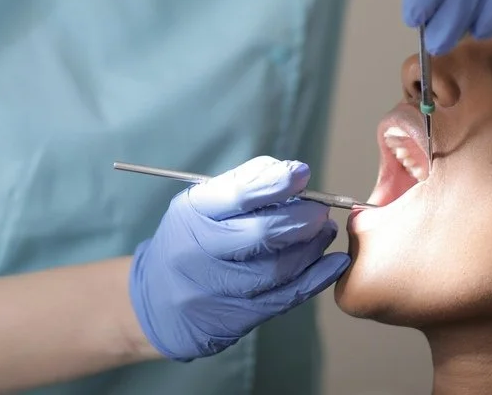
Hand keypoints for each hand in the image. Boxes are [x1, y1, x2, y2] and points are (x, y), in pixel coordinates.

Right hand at [128, 156, 349, 361]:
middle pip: (261, 233)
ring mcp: (216, 290)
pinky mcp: (234, 319)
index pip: (237, 195)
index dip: (276, 183)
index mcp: (191, 215)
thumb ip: (242, 185)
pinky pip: (283, 298)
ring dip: (311, 247)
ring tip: (324, 231)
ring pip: (277, 268)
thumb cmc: (190, 241)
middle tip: (320, 210)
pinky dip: (315, 278)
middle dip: (302, 218)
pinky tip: (334, 263)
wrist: (157, 302)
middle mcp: (199, 253)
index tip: (302, 173)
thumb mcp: (200, 206)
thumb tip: (289, 171)